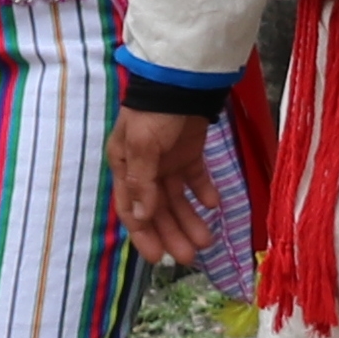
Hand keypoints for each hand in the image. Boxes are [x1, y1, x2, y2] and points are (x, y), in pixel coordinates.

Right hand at [110, 113, 217, 272]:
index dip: (144, 235)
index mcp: (125, 166)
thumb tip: (142, 216)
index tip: (158, 258)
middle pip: (157, 209)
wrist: (181, 79)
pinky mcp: (188, 153)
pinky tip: (214, 205)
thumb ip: (142, 181)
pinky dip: (204, 193)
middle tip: (191, 257)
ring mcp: (167, 161)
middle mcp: (143, 168)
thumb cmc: (155, 112)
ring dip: (190, 219)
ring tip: (208, 240)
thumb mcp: (143, 145)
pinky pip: (195, 179)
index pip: (131, 209)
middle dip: (172, 233)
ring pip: (177, 199)